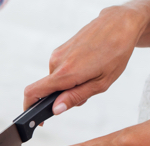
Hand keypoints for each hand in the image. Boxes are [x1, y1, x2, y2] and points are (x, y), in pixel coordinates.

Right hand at [23, 5, 147, 113]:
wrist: (119, 24)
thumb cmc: (116, 52)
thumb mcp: (100, 83)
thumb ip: (75, 97)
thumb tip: (55, 109)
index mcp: (65, 73)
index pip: (33, 93)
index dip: (30, 108)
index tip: (37, 118)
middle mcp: (57, 62)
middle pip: (48, 90)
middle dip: (62, 97)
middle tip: (86, 93)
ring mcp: (58, 53)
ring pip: (56, 80)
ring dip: (69, 85)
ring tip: (91, 75)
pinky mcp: (61, 48)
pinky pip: (60, 69)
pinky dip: (70, 74)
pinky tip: (88, 66)